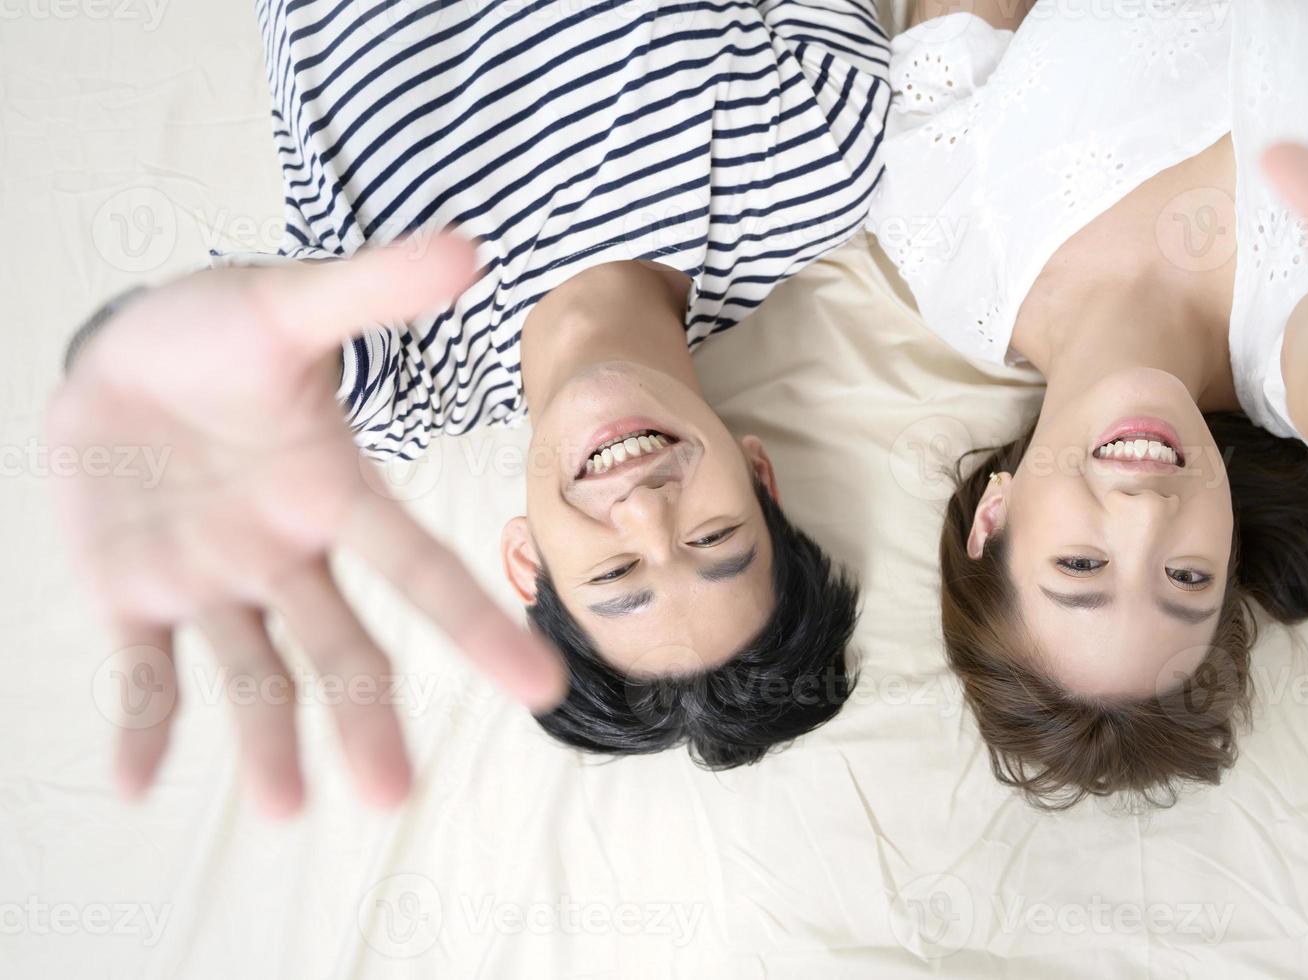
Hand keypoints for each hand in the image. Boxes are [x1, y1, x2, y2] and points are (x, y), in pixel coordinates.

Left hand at [48, 237, 566, 814]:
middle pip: (339, 646)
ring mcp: (212, 581)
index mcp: (336, 494)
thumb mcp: (287, 305)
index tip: (538, 688)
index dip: (473, 625)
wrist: (123, 355)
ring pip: (252, 674)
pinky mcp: (134, 594)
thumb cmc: (222, 333)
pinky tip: (143, 785)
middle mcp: (288, 554)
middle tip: (389, 795)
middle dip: (365, 718)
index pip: (416, 566)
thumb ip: (371, 287)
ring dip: (268, 743)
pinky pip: (144, 671)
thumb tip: (472, 247)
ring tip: (285, 811)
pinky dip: (143, 726)